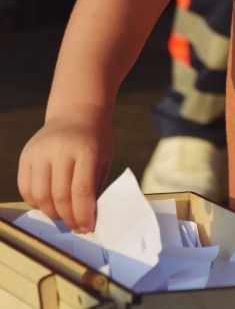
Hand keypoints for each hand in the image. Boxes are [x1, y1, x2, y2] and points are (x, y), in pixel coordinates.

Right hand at [18, 106, 112, 231]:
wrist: (76, 113)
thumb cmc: (94, 140)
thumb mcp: (103, 159)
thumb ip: (94, 187)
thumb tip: (85, 221)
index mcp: (86, 149)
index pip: (81, 191)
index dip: (83, 215)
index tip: (88, 227)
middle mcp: (60, 149)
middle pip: (59, 196)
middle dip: (68, 218)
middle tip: (75, 226)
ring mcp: (40, 151)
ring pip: (40, 196)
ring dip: (51, 213)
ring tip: (62, 215)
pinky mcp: (26, 155)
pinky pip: (25, 189)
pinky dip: (36, 203)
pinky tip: (48, 204)